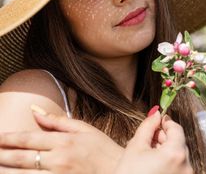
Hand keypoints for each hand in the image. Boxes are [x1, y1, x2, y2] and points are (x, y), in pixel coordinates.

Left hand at [0, 109, 122, 173]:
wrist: (122, 172)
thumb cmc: (103, 149)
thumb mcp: (84, 129)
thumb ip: (57, 121)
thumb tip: (34, 110)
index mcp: (64, 142)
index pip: (30, 138)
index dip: (10, 138)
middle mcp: (59, 160)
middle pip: (23, 158)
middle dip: (3, 154)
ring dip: (9, 170)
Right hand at [115, 111, 192, 173]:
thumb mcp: (136, 146)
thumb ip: (148, 125)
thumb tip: (156, 112)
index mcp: (176, 154)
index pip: (177, 129)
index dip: (166, 122)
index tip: (157, 121)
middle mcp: (186, 167)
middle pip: (179, 143)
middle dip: (165, 137)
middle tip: (150, 138)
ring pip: (179, 156)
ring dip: (167, 150)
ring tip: (149, 153)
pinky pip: (179, 168)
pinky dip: (170, 163)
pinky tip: (154, 165)